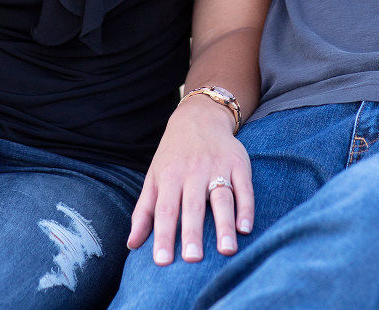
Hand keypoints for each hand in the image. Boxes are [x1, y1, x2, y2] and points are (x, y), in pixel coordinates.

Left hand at [127, 97, 253, 264]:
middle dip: (193, 232)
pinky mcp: (238, 163)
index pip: (164, 209)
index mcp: (169, 176)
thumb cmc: (173, 155)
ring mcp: (217, 166)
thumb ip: (144, 211)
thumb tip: (132, 245)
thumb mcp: (154, 176)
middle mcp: (193, 171)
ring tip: (226, 251)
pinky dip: (246, 207)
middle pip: (193, 205)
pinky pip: (244, 187)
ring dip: (224, 224)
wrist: (200, 116)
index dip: (163, 235)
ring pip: (221, 197)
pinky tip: (245, 228)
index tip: (162, 262)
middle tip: (193, 260)